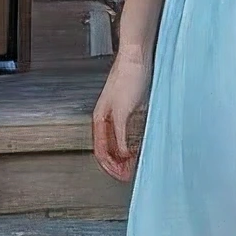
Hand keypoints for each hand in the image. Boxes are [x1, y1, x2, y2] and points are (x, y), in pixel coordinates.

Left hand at [93, 50, 151, 179]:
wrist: (134, 59)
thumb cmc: (133, 76)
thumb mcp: (129, 103)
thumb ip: (127, 121)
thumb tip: (131, 138)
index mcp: (102, 116)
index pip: (101, 147)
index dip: (110, 163)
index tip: (121, 171)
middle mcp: (102, 117)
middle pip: (101, 152)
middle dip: (112, 168)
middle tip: (123, 177)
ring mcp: (109, 115)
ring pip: (107, 148)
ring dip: (117, 163)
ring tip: (127, 171)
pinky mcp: (119, 112)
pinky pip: (118, 137)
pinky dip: (124, 150)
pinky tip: (130, 155)